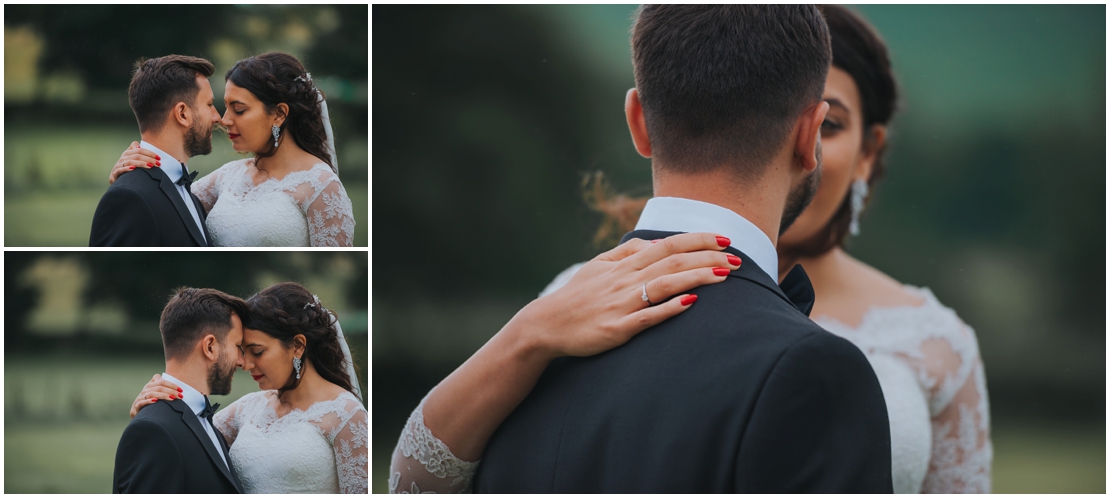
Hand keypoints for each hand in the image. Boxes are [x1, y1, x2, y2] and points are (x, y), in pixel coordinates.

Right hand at [109, 142, 160, 184]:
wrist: (116, 180)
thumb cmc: (127, 169)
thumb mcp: (133, 159)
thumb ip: (137, 152)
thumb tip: (140, 146)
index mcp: (128, 153)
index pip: (140, 150)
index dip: (150, 153)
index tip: (159, 158)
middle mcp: (123, 158)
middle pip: (137, 155)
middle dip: (149, 159)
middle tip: (158, 164)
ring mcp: (118, 165)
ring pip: (130, 161)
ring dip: (141, 163)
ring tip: (150, 166)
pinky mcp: (115, 173)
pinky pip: (120, 170)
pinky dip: (126, 169)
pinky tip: (134, 169)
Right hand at [130, 374, 183, 418]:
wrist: (138, 414)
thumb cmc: (149, 402)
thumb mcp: (155, 392)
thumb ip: (161, 385)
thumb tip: (167, 379)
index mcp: (150, 385)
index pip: (162, 381)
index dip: (172, 385)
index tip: (181, 390)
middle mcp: (145, 390)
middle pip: (159, 388)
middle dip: (171, 391)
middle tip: (180, 396)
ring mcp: (140, 398)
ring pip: (152, 394)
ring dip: (163, 396)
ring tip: (172, 398)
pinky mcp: (136, 406)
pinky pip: (142, 402)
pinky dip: (148, 401)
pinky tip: (156, 401)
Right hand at [516, 232, 740, 359]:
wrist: (546, 325)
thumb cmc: (575, 296)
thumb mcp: (597, 267)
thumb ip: (625, 253)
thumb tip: (652, 243)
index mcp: (623, 264)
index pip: (667, 245)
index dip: (697, 240)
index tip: (723, 239)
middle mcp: (624, 280)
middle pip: (672, 261)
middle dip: (707, 257)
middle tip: (737, 259)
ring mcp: (622, 304)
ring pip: (665, 284)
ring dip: (697, 277)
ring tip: (725, 275)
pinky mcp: (618, 328)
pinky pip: (648, 316)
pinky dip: (670, 307)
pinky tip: (691, 301)